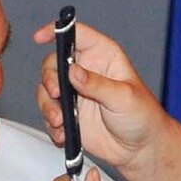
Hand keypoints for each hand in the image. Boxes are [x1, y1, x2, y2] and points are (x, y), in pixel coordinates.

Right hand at [31, 20, 167, 180]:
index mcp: (102, 56)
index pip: (76, 34)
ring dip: (48, 106)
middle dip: (49, 80)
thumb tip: (73, 71)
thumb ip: (97, 84)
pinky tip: (63, 133)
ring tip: (60, 121)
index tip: (39, 38)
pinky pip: (49, 114)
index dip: (56, 31)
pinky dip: (51, 124)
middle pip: (53, 64)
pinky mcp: (68, 115)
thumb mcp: (123, 97)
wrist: (138, 148)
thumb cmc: (141, 116)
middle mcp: (85, 71)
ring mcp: (75, 94)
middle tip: (56, 94)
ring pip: (46, 91)